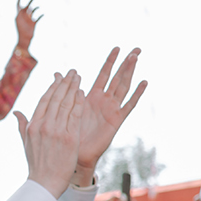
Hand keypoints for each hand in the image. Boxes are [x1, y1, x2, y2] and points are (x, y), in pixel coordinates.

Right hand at [14, 70, 82, 197]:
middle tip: (72, 72)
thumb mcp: (26, 143)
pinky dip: (78, 103)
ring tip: (78, 77)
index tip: (59, 77)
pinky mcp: (69, 138)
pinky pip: (75, 116)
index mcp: (33, 125)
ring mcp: (57, 131)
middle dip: (65, 83)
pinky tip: (82, 93)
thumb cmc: (37, 165)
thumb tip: (17, 112)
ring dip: (73, 88)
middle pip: (56, 98)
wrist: (44, 183)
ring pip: (66, 104)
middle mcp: (44, 126)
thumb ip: (22, 125)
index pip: (44, 100)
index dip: (53, 87)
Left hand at [15, 0, 40, 50]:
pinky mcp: (33, 23)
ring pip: (33, 11)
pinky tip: (43, 14)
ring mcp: (29, 19)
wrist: (24, 39)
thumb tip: (26, 8)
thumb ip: (22, 14)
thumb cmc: (20, 31)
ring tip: (39, 7)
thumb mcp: (20, 21)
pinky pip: (38, 17)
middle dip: (31, 0)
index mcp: (19, 15)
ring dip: (36, 8)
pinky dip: (41, 15)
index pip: (18, 4)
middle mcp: (24, 16)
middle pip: (28, 6)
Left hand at [75, 47, 146, 172]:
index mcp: (92, 96)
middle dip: (126, 63)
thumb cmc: (69, 132)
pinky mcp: (116, 120)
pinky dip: (136, 94)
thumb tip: (57, 73)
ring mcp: (111, 109)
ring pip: (123, 87)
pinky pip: (128, 105)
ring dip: (130, 72)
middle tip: (136, 48)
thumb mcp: (66, 106)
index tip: (117, 47)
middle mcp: (104, 101)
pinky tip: (144, 82)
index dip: (110, 61)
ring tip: (136, 57)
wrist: (74, 153)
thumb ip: (65, 89)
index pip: (104, 74)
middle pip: (118, 77)